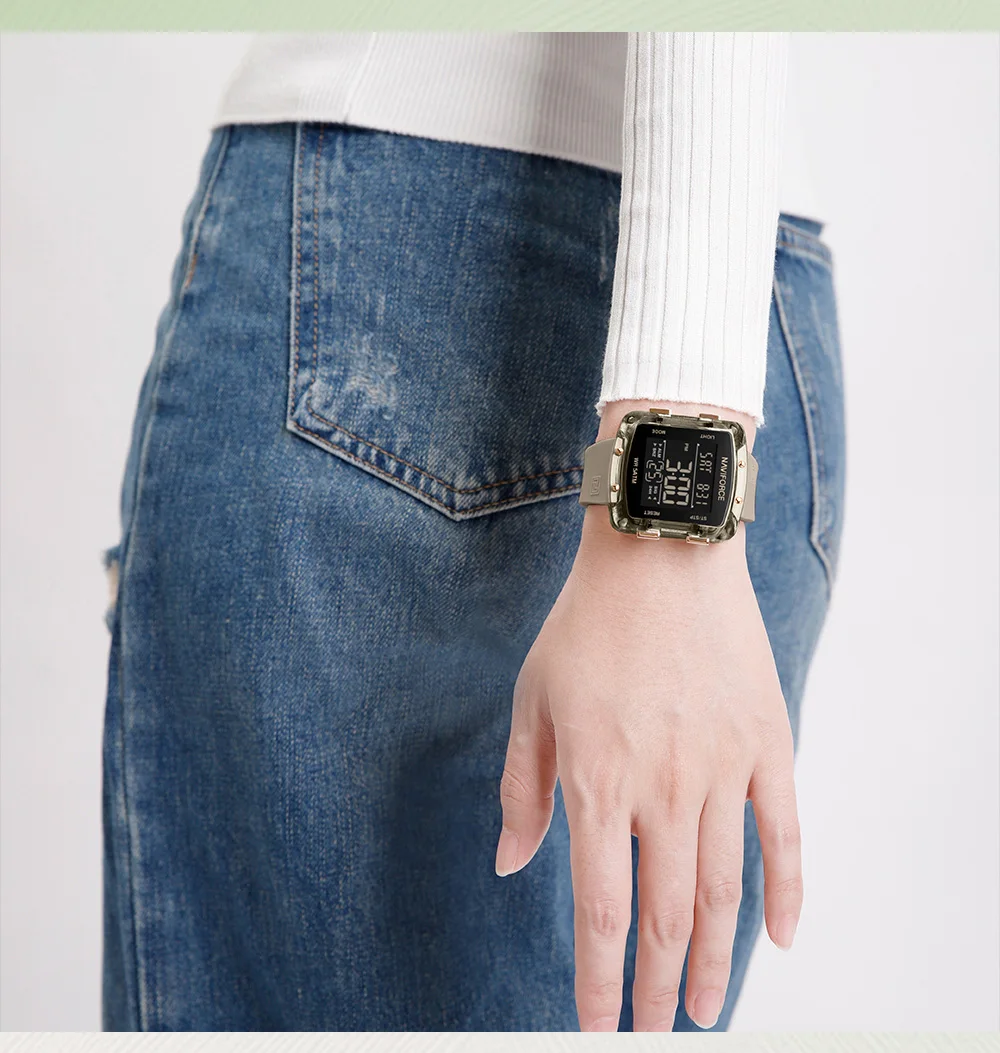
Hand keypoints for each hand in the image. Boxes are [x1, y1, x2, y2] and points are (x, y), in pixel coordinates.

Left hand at [495, 400, 800, 1031]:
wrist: (659, 556)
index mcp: (596, 785)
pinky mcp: (766, 746)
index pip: (601, 913)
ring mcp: (722, 772)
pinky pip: (785, 835)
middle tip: (660, 1033)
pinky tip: (781, 937)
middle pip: (667, 921)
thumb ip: (521, 789)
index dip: (600, 982)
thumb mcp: (532, 702)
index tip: (598, 1029)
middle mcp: (661, 792)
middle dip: (660, 991)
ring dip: (718, 963)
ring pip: (724, 893)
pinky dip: (789, 892)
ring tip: (709, 1011)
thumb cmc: (586, 626)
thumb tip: (510, 864)